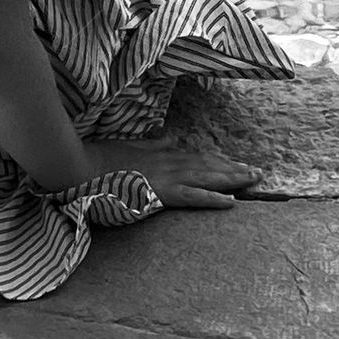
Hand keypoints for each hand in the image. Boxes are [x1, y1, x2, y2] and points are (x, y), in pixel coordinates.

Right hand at [82, 133, 262, 208]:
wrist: (81, 165)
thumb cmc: (101, 157)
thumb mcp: (129, 145)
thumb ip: (151, 143)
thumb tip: (170, 136)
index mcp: (159, 152)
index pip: (195, 156)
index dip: (218, 161)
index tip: (236, 163)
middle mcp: (167, 161)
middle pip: (207, 165)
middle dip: (233, 169)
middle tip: (257, 172)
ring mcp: (165, 175)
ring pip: (206, 177)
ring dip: (231, 179)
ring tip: (252, 181)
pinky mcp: (160, 191)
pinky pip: (192, 197)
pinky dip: (212, 198)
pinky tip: (231, 202)